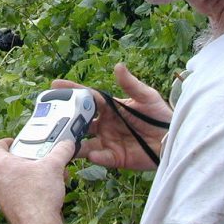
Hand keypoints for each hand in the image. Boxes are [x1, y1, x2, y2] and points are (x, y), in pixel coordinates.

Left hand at [0, 138, 77, 223]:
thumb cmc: (40, 196)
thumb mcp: (54, 166)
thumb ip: (61, 151)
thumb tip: (67, 145)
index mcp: (2, 165)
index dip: (4, 142)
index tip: (13, 142)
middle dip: (7, 159)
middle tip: (21, 156)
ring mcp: (0, 196)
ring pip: (0, 180)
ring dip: (13, 175)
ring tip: (32, 173)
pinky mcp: (7, 208)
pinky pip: (8, 194)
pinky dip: (18, 189)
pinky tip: (36, 190)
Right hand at [52, 63, 171, 170]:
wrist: (172, 138)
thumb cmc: (159, 114)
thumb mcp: (146, 96)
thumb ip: (130, 84)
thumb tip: (118, 66)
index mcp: (109, 107)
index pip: (86, 97)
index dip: (71, 91)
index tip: (54, 85)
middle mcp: (104, 124)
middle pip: (80, 122)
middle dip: (66, 119)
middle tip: (51, 116)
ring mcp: (107, 141)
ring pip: (84, 142)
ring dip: (73, 142)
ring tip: (62, 141)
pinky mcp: (115, 158)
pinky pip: (100, 157)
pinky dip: (95, 156)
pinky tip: (90, 154)